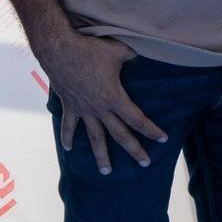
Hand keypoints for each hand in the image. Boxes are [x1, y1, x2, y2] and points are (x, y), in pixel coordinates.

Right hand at [37, 31, 166, 173]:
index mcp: (114, 98)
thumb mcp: (118, 50)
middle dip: (133, 150)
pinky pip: (69, 125)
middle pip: (119, 134)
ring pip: (94, 138)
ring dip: (101, 155)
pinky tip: (68, 149)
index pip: (137, 119)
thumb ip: (132, 54)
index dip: (151, 130)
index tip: (163, 139)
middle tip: (144, 164)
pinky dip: (68, 137)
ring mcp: (82, 109)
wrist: (58, 49)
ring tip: (106, 172)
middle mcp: (99, 108)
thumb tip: (142, 51)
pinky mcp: (69, 105)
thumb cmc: (89, 49)